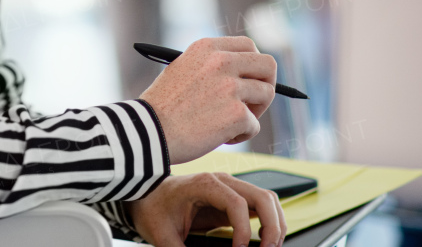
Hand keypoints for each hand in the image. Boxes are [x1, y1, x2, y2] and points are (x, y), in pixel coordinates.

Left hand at [128, 172, 286, 246]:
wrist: (145, 196)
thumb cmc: (153, 211)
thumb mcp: (163, 236)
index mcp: (204, 185)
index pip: (237, 204)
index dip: (244, 230)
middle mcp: (222, 181)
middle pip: (263, 197)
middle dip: (273, 226)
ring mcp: (230, 187)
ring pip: (268, 199)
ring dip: (276, 224)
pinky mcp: (233, 198)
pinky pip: (261, 205)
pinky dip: (270, 222)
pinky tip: (264, 241)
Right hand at [139, 37, 275, 161]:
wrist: (148, 132)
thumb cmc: (162, 106)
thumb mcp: (183, 69)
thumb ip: (212, 66)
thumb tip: (245, 74)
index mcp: (207, 47)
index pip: (249, 45)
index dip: (253, 65)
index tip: (250, 79)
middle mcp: (221, 61)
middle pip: (268, 65)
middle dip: (266, 84)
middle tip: (254, 101)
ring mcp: (230, 87)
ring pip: (265, 96)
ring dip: (252, 113)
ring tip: (228, 124)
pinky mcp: (236, 114)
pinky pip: (254, 125)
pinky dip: (240, 135)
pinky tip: (219, 137)